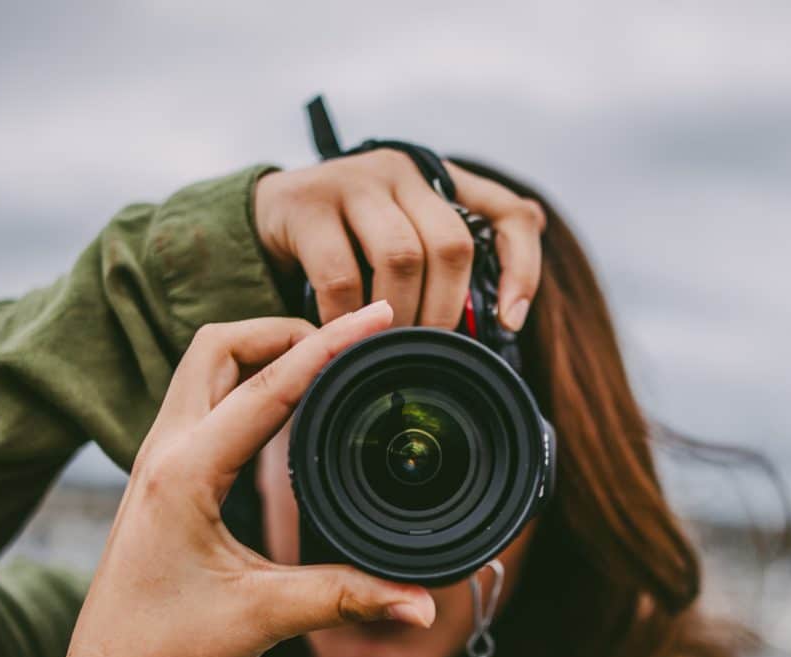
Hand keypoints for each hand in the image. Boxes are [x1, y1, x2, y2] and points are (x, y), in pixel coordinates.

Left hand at [54, 300, 434, 656]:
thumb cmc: (170, 656)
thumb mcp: (266, 619)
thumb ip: (349, 599)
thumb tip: (425, 604)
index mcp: (183, 475)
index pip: (268, 386)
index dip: (329, 345)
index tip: (377, 317)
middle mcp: (162, 456)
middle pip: (219, 347)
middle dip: (283, 329)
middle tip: (346, 338)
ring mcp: (154, 465)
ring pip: (204, 370)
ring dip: (260, 352)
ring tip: (324, 361)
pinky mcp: (159, 482)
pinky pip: (202, 403)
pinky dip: (246, 385)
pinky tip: (286, 406)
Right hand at [253, 150, 546, 330]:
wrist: (268, 215)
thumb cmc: (348, 240)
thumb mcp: (403, 240)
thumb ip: (449, 263)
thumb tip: (510, 308)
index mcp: (438, 181)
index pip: (508, 214)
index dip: (522, 268)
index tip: (510, 321)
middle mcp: (401, 171)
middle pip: (450, 245)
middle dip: (444, 310)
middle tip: (428, 351)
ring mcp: (354, 181)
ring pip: (401, 257)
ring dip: (399, 316)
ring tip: (387, 349)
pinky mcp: (308, 204)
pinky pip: (341, 276)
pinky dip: (348, 319)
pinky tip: (344, 338)